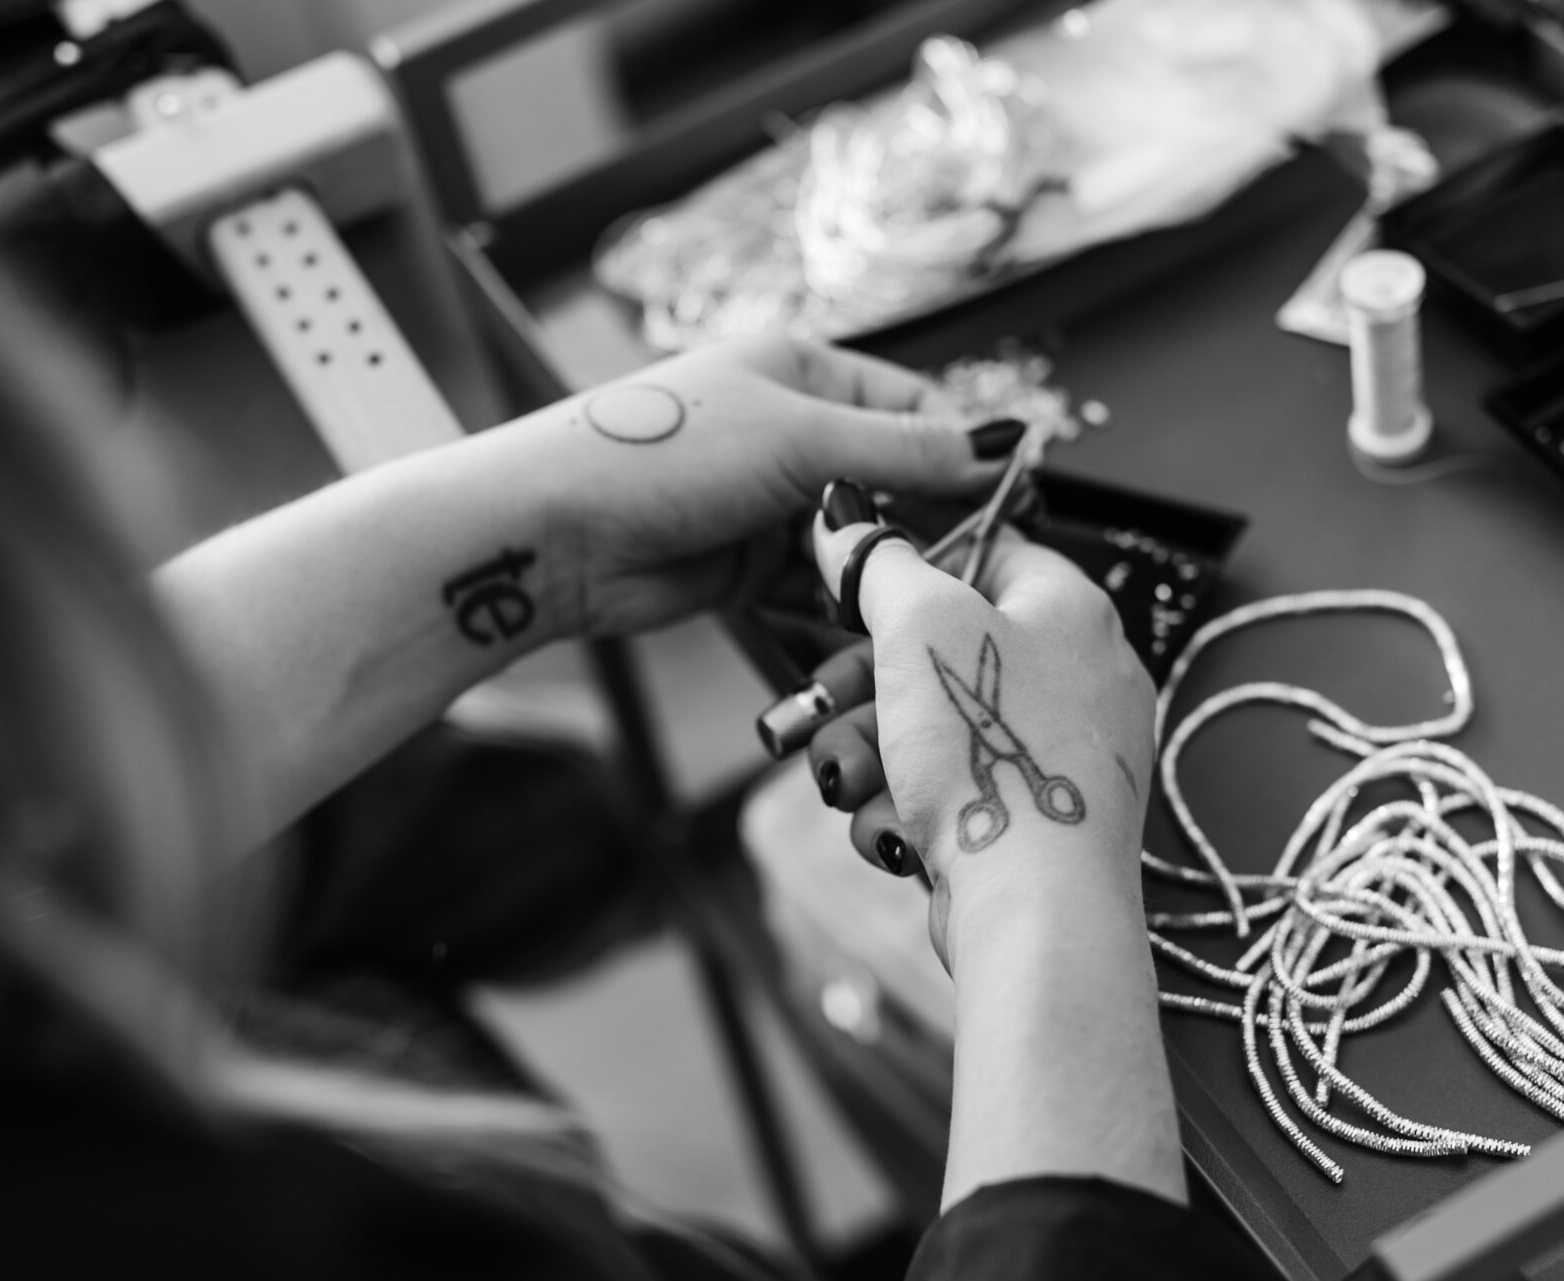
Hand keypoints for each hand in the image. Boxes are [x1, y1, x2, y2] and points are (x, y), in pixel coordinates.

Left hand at [531, 337, 1017, 637]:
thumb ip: (907, 449)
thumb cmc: (661, 455)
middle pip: (892, 477)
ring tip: (918, 601)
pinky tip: (874, 627)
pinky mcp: (748, 567)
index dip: (962, 449)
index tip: (1010, 498)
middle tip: (972, 564)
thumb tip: (1001, 444)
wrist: (553, 532)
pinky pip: (818, 587)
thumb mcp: (800, 438)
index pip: (913, 404)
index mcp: (801, 371)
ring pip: (858, 539)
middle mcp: (789, 432)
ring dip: (884, 570)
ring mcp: (768, 502)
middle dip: (927, 520)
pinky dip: (844, 607)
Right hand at [804, 504, 1155, 970]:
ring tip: (844, 781)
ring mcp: (1057, 754)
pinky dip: (904, 808)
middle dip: (861, 688)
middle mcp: (1077, 676)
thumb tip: (846, 518)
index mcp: (1072, 608)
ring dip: (868, 754)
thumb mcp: (920, 623)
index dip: (910, 568)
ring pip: (931, 730)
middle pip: (942, 652)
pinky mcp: (1032, 823)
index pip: (988, 551)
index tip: (850, 592)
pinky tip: (889, 830)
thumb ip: (881, 563)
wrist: (1034, 907)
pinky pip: (949, 791)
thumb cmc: (994, 752)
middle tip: (816, 704)